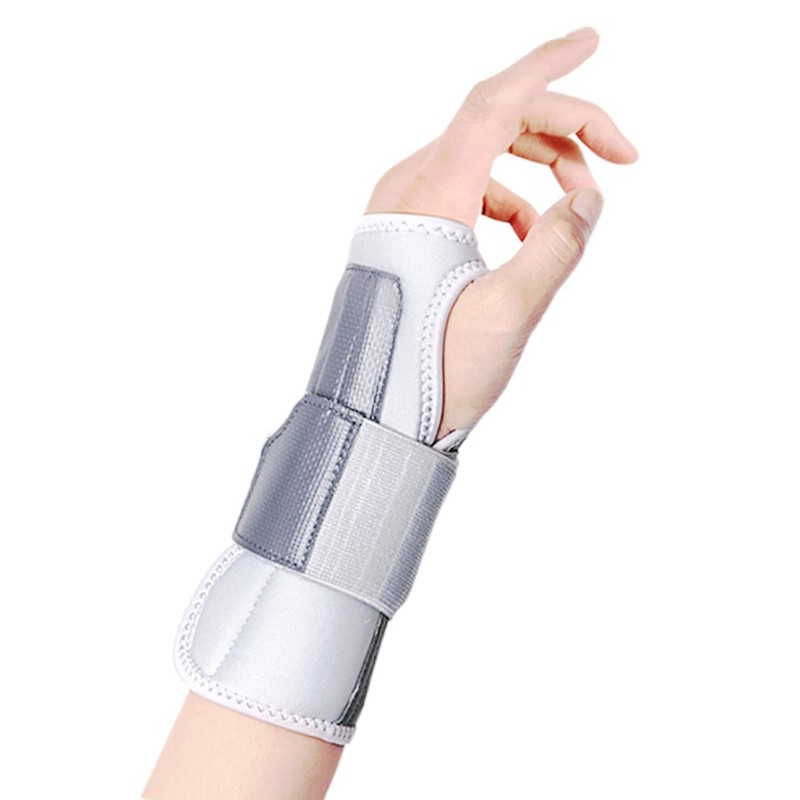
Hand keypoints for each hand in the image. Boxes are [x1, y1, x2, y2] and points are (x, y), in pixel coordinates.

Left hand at [365, 27, 637, 438]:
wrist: (377, 416)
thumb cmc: (434, 374)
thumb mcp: (509, 313)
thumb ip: (557, 249)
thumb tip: (591, 200)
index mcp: (430, 199)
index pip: (493, 105)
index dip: (546, 66)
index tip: (592, 42)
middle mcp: (408, 190)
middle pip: (494, 124)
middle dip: (563, 130)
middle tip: (622, 156)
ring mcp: (402, 211)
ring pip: (480, 156)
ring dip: (537, 167)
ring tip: (580, 206)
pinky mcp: (405, 233)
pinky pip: (464, 191)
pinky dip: (507, 199)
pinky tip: (531, 235)